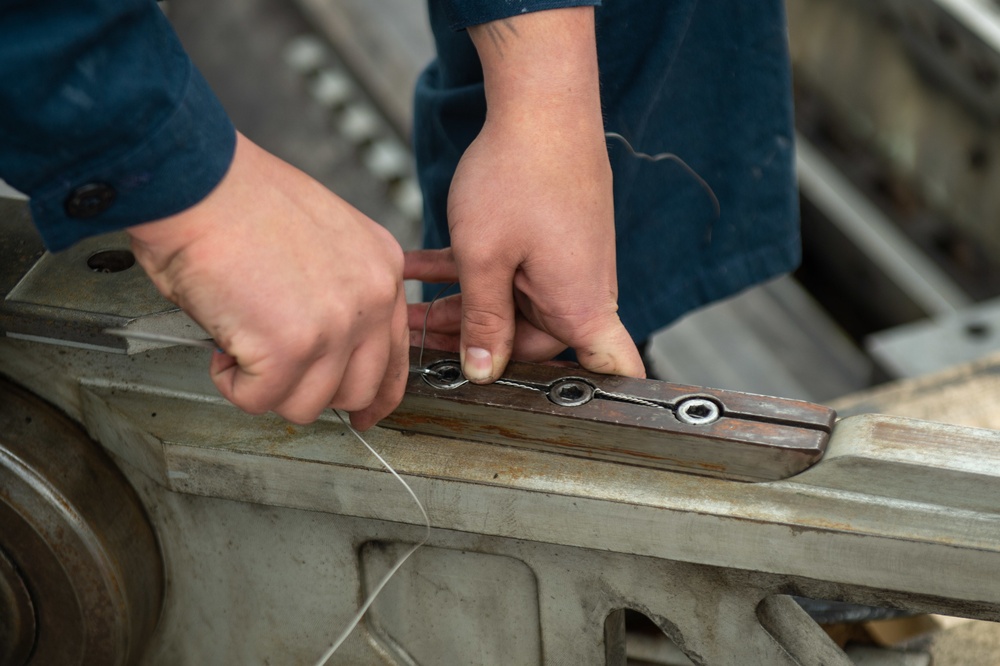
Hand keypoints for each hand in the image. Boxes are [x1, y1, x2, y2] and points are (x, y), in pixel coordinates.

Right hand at [127, 132, 408, 427]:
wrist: (198, 180)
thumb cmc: (238, 198)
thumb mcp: (322, 236)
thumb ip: (337, 290)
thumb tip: (319, 344)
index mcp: (382, 269)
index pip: (395, 355)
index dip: (375, 393)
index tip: (362, 413)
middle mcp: (372, 299)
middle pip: (358, 389)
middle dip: (311, 390)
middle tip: (274, 372)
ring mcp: (336, 326)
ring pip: (308, 404)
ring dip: (266, 385)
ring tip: (239, 343)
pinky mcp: (290, 349)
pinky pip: (259, 399)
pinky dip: (231, 382)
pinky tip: (221, 346)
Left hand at [408, 7, 643, 382]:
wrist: (540, 101)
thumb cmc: (522, 174)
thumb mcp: (485, 259)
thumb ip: (481, 320)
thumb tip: (480, 370)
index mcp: (580, 306)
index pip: (612, 369)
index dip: (605, 399)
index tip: (578, 420)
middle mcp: (581, 289)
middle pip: (531, 341)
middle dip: (476, 343)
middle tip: (421, 339)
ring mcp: (563, 262)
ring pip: (509, 304)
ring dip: (461, 305)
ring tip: (406, 304)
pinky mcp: (547, 238)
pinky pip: (506, 270)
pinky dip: (467, 271)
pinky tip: (418, 266)